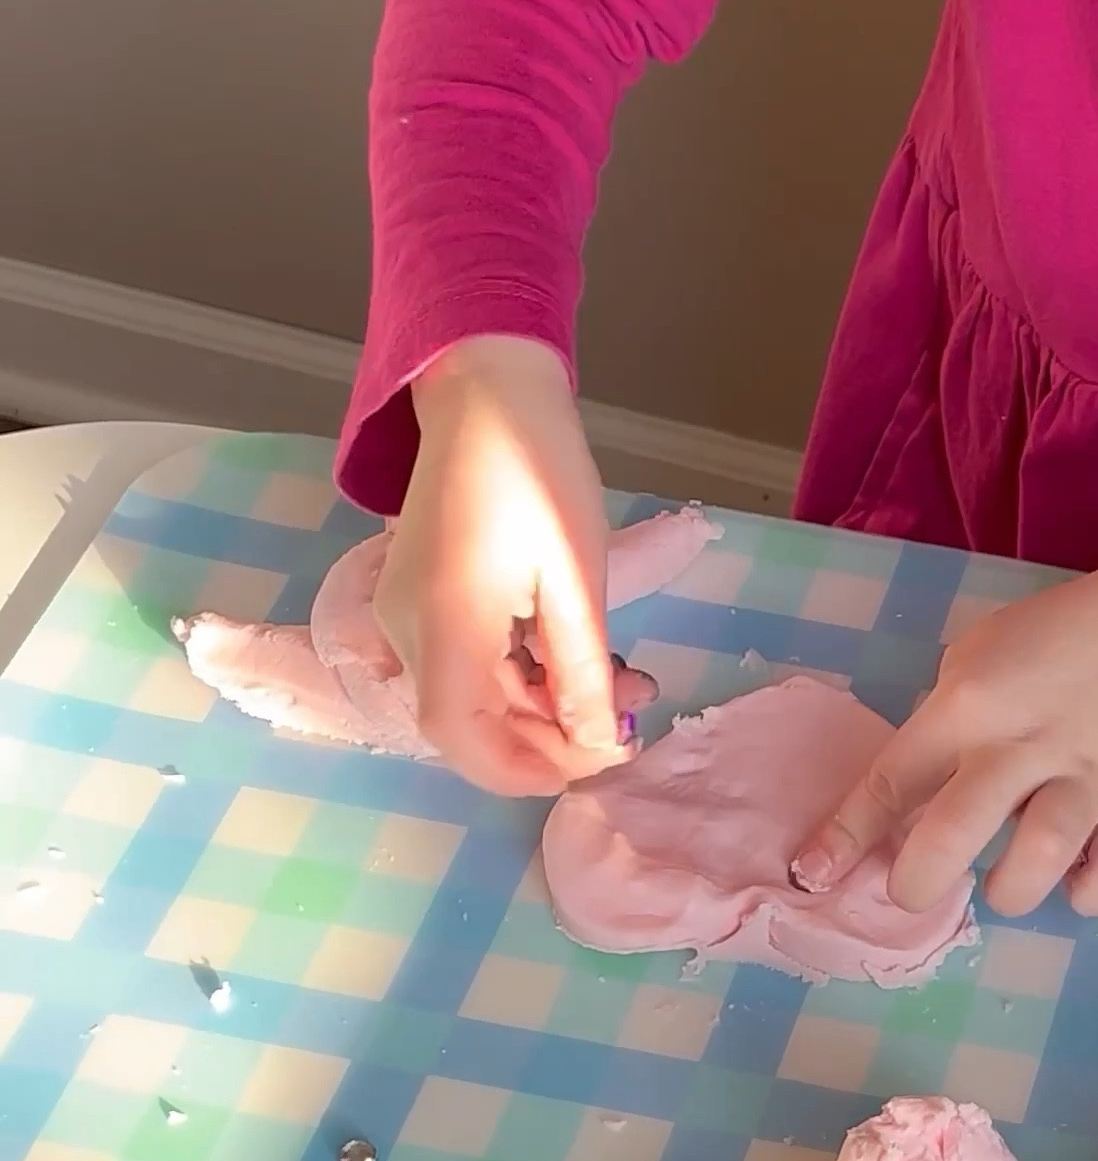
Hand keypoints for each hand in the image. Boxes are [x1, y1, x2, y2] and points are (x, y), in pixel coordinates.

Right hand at [373, 337, 624, 797]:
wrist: (486, 388)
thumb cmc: (538, 470)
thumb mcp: (577, 578)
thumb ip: (582, 672)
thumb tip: (597, 745)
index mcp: (444, 628)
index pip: (464, 742)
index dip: (527, 771)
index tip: (597, 763)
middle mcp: (407, 630)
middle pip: (468, 724)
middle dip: (549, 737)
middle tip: (627, 721)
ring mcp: (406, 611)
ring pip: (472, 694)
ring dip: (544, 705)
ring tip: (625, 683)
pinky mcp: (419, 594)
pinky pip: (467, 659)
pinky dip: (523, 672)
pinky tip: (580, 657)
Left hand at [794, 559, 1097, 920]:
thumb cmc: (1061, 638)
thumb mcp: (981, 654)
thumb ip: (945, 720)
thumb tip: (915, 793)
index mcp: (969, 704)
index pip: (890, 778)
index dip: (843, 836)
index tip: (812, 874)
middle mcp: (1023, 745)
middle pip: (951, 833)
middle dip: (917, 882)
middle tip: (914, 890)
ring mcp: (1088, 778)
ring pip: (1036, 863)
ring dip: (1008, 891)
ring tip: (1005, 882)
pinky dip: (1087, 896)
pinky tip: (1075, 881)